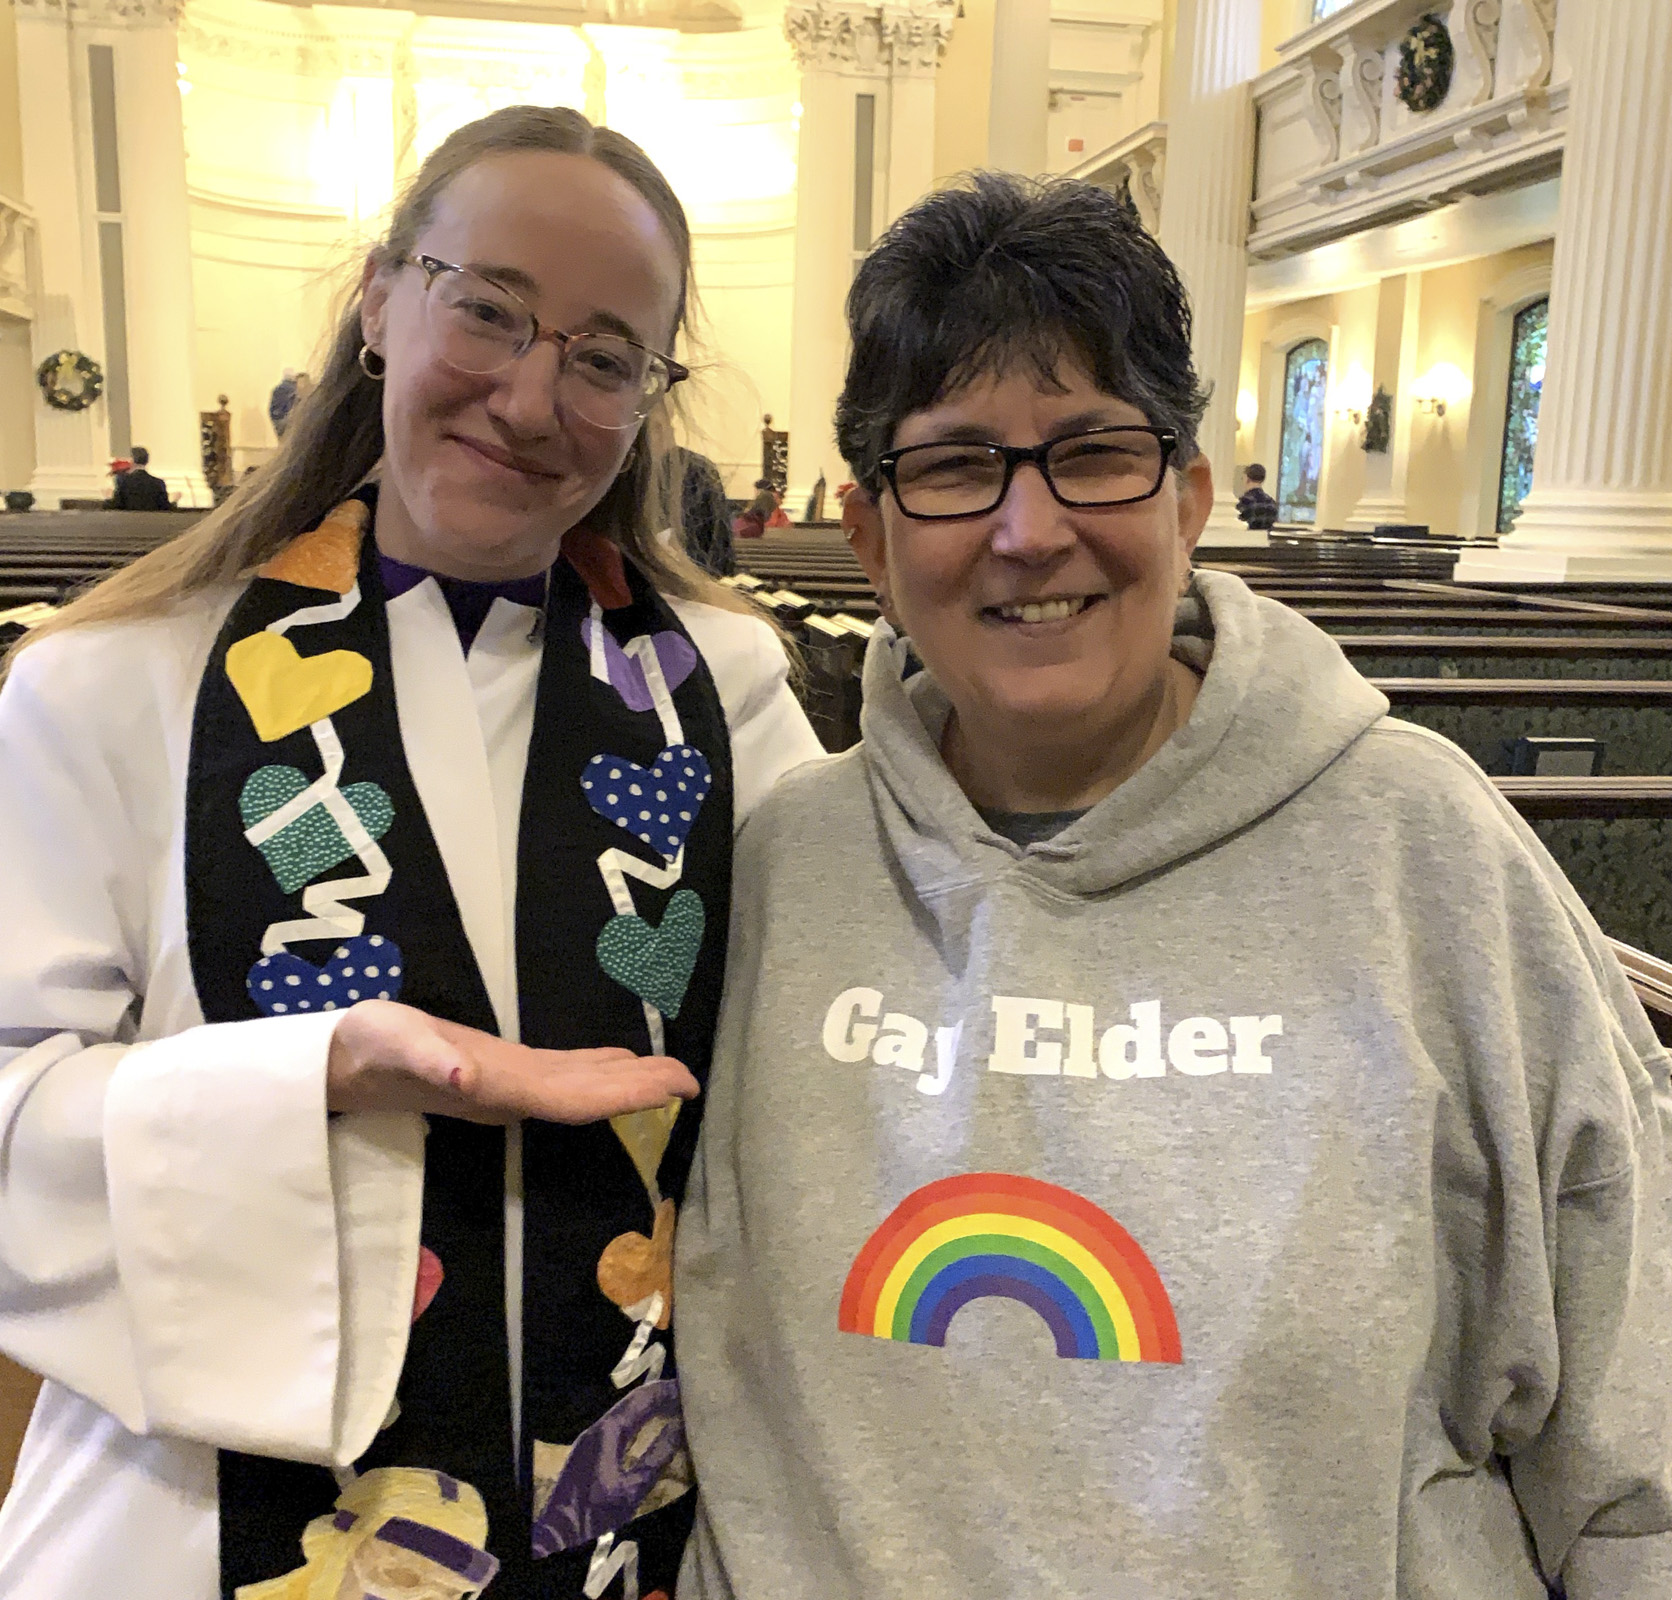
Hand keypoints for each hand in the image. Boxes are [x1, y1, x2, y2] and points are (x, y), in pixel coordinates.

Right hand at [325, 1000, 697, 1123]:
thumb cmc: (366, 1047)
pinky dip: (596, 1070)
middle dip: (641, 1093)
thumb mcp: (393, 1043)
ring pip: (579, 1090)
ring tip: (672, 1076)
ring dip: (626, 1084)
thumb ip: (429, 1059)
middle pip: (588, 1099)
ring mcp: (507, 1087)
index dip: (628, 1096)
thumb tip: (464, 1074)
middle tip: (692, 1082)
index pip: (577, 1099)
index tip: (674, 1091)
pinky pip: (560, 1076)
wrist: (336, 1065)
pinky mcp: (499, 1073)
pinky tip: (619, 1063)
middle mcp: (511, 1095)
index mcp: (499, 1089)